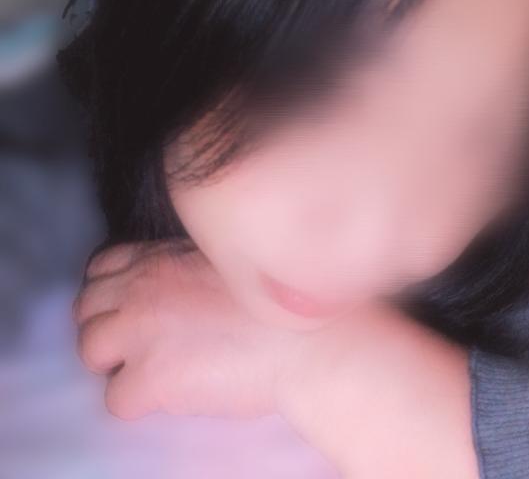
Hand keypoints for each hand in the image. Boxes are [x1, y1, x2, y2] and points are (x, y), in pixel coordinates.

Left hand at [73, 239, 309, 419]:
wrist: (312, 343)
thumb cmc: (282, 303)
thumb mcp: (228, 262)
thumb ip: (188, 266)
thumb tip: (171, 288)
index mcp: (163, 255)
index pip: (102, 266)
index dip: (111, 291)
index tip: (130, 308)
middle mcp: (143, 286)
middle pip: (85, 306)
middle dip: (106, 326)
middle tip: (137, 345)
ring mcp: (143, 330)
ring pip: (90, 350)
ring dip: (115, 363)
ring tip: (151, 372)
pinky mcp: (152, 376)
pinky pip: (114, 399)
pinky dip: (137, 402)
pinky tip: (170, 397)